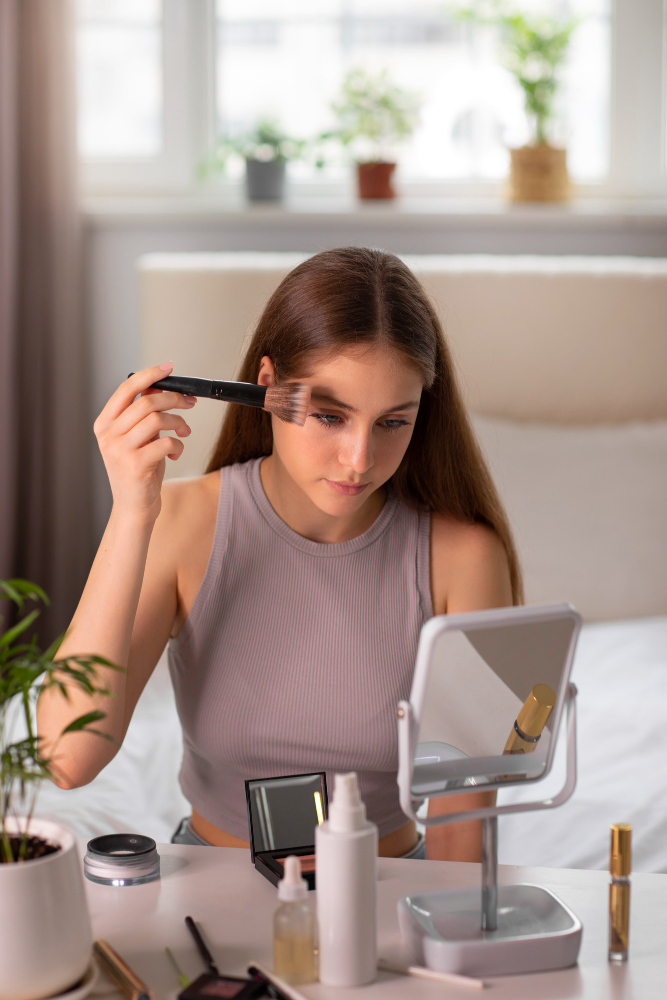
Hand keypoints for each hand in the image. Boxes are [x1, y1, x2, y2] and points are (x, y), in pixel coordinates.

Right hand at [93, 363, 195, 523]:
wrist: (133, 508)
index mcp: (104, 424)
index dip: (149, 375)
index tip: (169, 368)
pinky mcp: (135, 465)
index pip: (126, 389)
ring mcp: (119, 450)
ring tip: (184, 432)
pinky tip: (175, 453)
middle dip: (174, 399)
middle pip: (147, 402)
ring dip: (179, 422)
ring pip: (157, 419)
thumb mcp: (137, 439)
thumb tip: (160, 386)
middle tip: (189, 403)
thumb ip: (143, 415)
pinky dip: (178, 445)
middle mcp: (108, 435)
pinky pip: (166, 442)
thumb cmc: (139, 470)